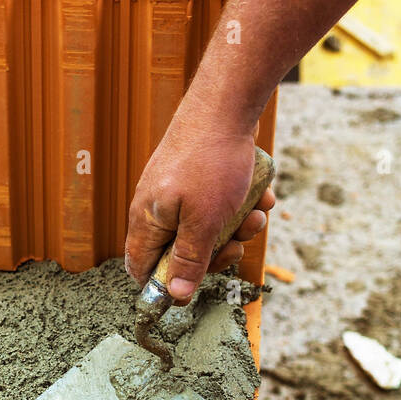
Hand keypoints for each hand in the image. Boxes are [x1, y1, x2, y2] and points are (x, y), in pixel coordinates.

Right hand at [124, 118, 275, 303]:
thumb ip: (190, 260)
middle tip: (235, 245)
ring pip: (207, 229)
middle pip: (181, 253)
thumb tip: (176, 295)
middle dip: (215, 253)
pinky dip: (241, 204)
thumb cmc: (211, 161)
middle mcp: (159, 208)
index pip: (141, 268)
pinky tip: (259, 193)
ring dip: (236, 228)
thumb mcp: (203, 221)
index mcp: (148, 221)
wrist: (228, 104)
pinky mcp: (200, 178)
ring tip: (254, 214)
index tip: (194, 285)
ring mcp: (179, 191)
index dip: (165, 284)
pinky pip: (220, 205)